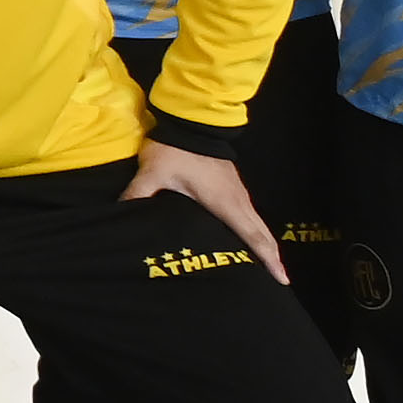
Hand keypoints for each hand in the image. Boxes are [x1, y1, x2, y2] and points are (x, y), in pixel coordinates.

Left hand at [126, 137, 283, 275]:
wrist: (191, 120)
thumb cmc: (175, 148)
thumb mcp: (153, 172)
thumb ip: (138, 194)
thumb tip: (120, 214)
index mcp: (225, 202)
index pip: (252, 236)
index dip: (267, 259)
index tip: (282, 279)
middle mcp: (238, 200)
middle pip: (263, 234)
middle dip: (274, 258)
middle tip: (281, 281)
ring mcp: (239, 193)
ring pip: (259, 225)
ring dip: (266, 245)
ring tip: (269, 269)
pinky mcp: (234, 187)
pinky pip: (251, 216)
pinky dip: (257, 232)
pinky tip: (250, 242)